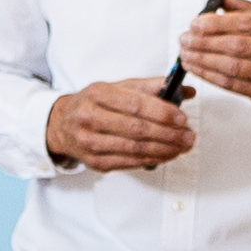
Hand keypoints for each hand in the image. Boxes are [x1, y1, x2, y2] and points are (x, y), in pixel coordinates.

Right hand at [45, 78, 197, 172]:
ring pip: (134, 149)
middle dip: (168, 134)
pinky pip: (129, 163)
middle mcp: (90, 117)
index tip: (182, 118)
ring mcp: (90, 142)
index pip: (135, 104)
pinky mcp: (94, 161)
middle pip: (137, 129)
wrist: (62, 123)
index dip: (162, 113)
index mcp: (97, 93)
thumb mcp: (118, 87)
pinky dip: (151, 160)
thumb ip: (151, 87)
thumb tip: (185, 90)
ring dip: (164, 150)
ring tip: (182, 147)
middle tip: (188, 136)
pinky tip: (166, 155)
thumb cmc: (94, 104)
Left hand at [179, 0, 250, 114]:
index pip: (246, 23)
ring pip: (233, 67)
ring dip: (204, 61)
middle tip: (184, 39)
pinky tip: (196, 68)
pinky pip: (232, 85)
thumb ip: (240, 6)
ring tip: (186, 54)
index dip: (218, 23)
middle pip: (238, 46)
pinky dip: (210, 76)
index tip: (195, 23)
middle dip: (205, 43)